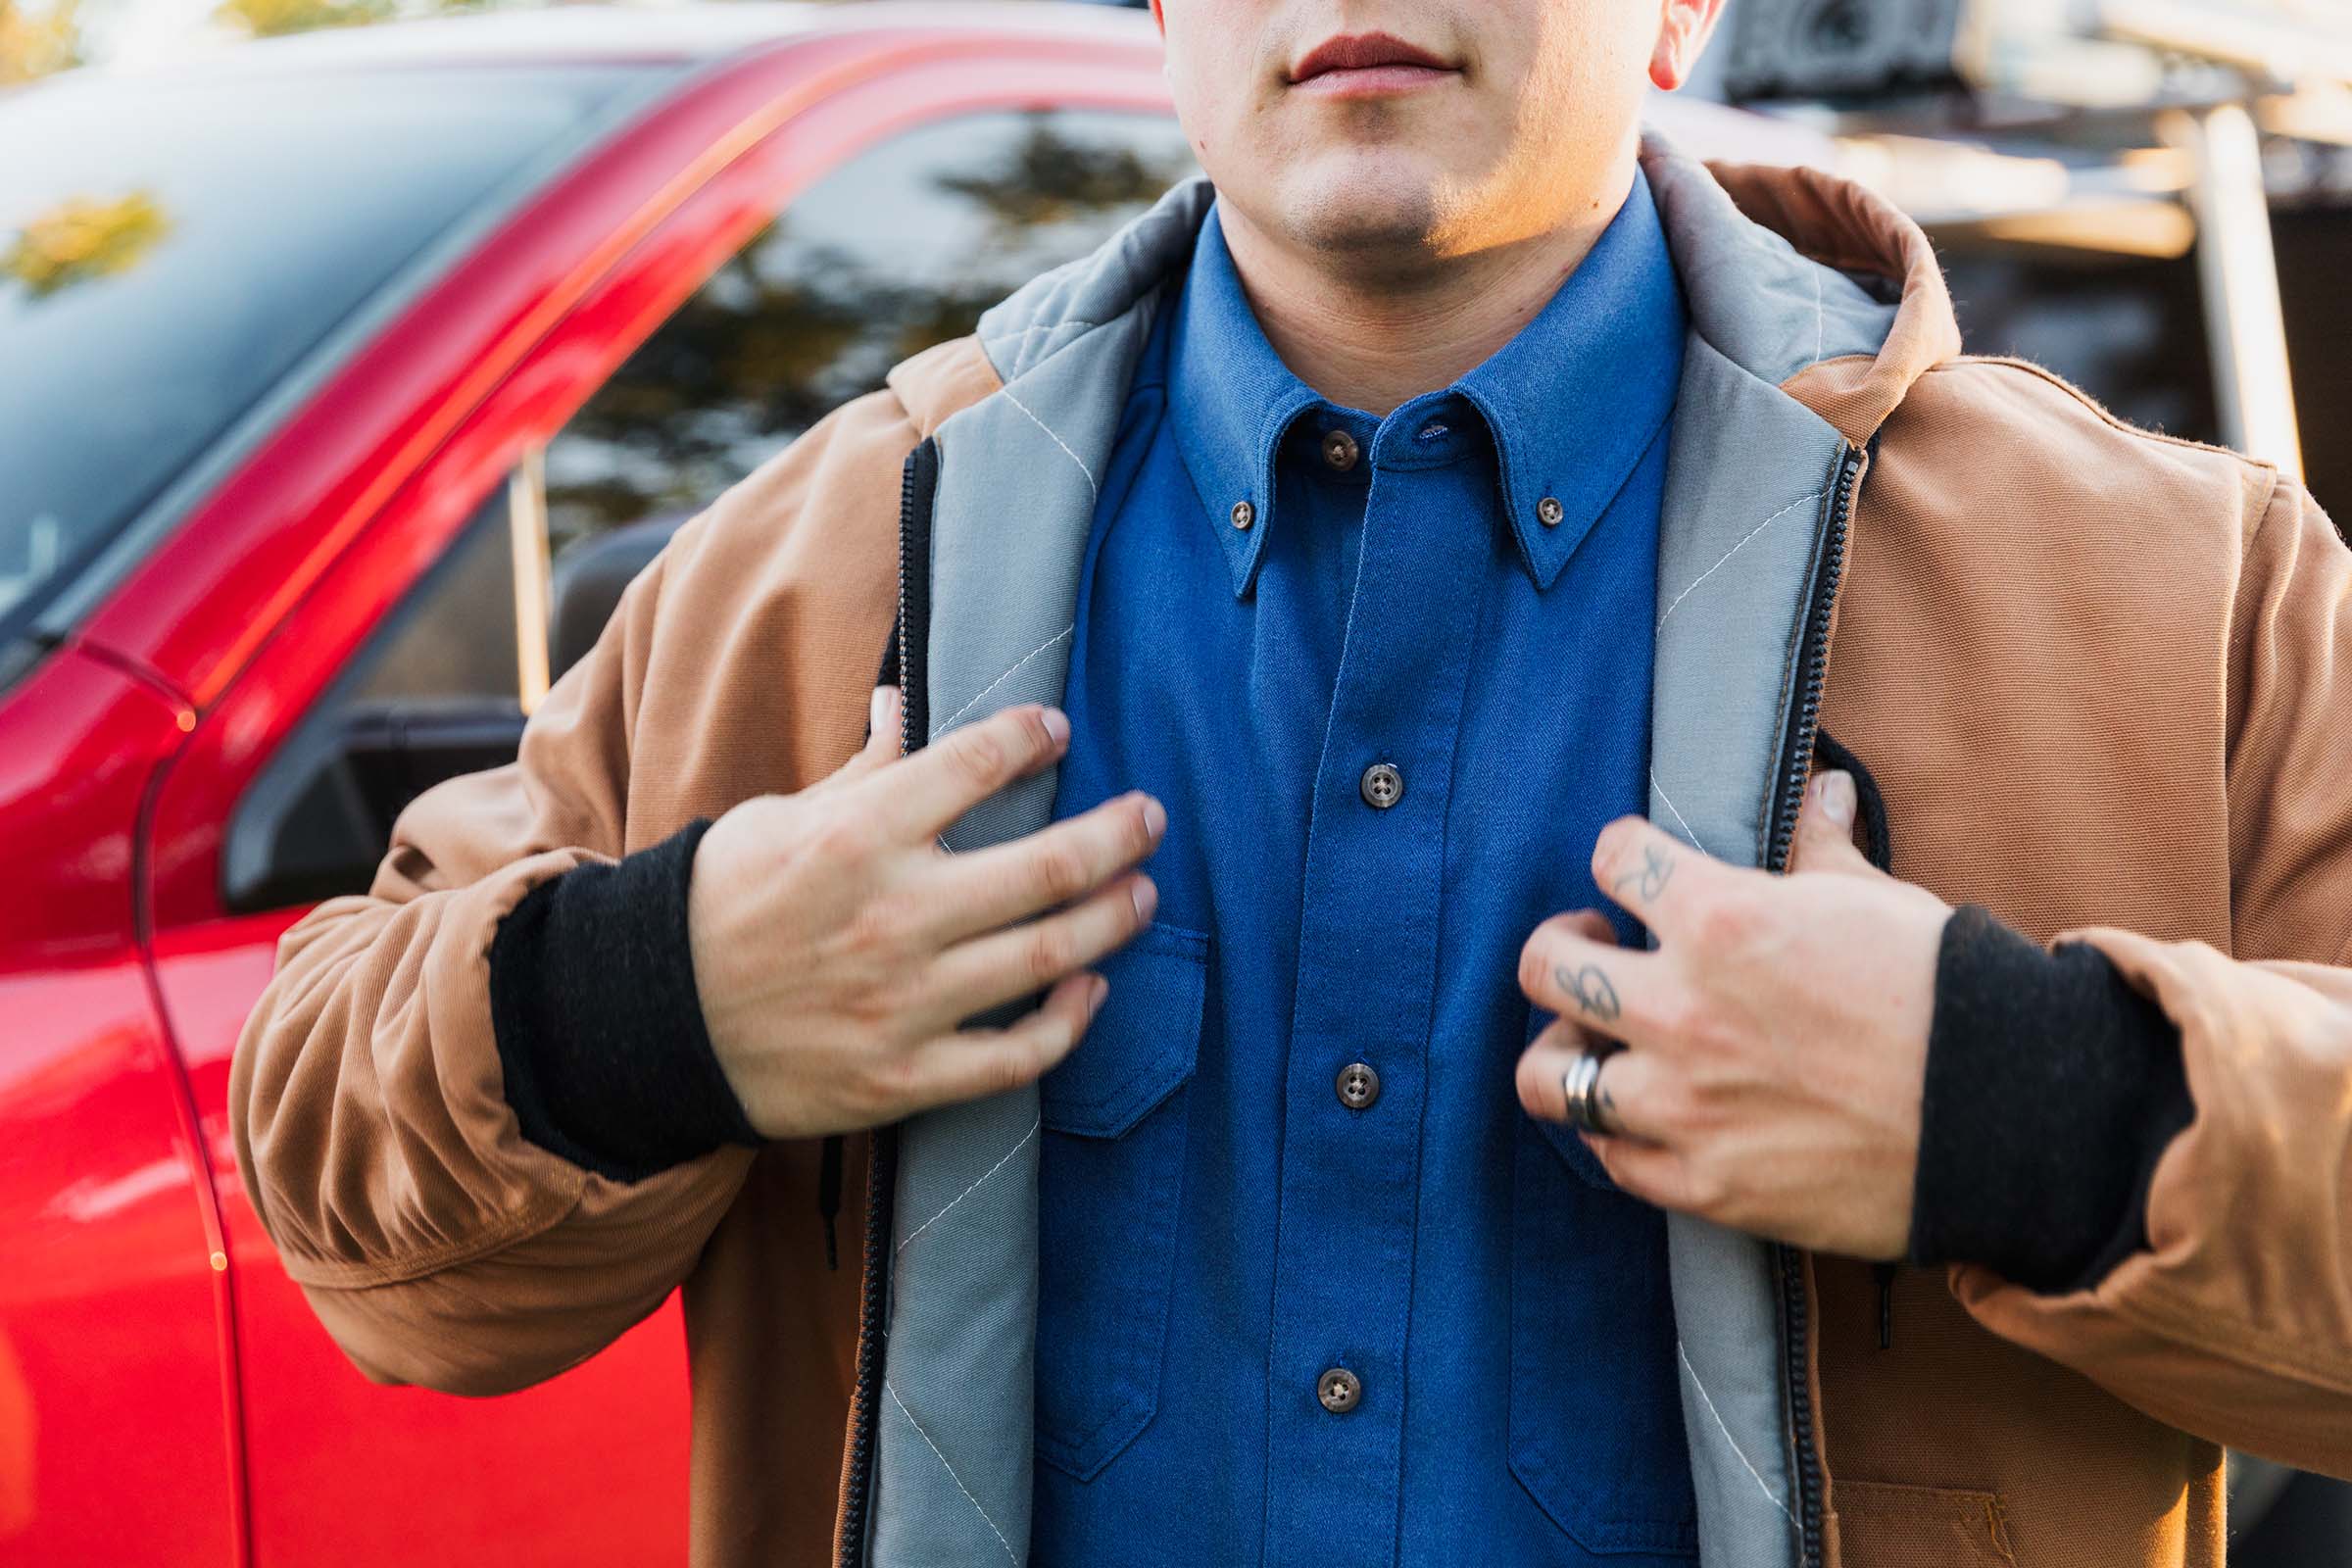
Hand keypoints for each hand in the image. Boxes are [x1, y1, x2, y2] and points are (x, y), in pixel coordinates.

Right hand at [689, 687, 1164, 1138]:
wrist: (649, 1023)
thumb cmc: (717, 905)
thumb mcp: (778, 817)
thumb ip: (863, 771)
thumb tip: (904, 702)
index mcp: (856, 836)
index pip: (976, 764)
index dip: (1030, 738)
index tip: (1055, 730)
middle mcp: (893, 916)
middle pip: (1049, 866)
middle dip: (1118, 833)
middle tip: (1149, 816)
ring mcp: (905, 1003)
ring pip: (1050, 955)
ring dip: (1114, 918)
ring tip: (1144, 892)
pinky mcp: (906, 1077)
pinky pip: (1017, 1055)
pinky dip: (1070, 1021)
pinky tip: (1091, 988)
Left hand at [1513, 770, 1951, 1259]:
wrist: (2017, 1122)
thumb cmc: (1953, 999)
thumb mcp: (1879, 900)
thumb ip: (1822, 848)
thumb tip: (1822, 790)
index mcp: (1721, 922)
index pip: (1612, 858)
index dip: (1623, 859)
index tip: (1637, 874)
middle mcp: (1683, 1010)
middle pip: (1545, 968)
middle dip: (1561, 951)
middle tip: (1598, 951)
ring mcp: (1685, 1104)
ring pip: (1544, 1076)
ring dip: (1563, 1054)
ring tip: (1599, 1044)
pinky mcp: (1704, 1184)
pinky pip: (1609, 1158)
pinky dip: (1615, 1134)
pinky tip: (1643, 1114)